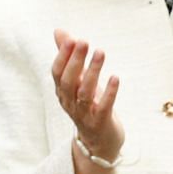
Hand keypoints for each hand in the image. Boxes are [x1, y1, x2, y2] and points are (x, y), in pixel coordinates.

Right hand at [51, 29, 124, 173]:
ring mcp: (84, 113)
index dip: (63, 56)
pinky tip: (115, 77)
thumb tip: (59, 31)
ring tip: (100, 53)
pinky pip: (104, 107)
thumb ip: (68, 56)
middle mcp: (69, 102)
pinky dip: (109, 92)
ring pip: (84, 92)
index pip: (57, 72)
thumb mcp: (77, 80)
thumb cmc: (88, 105)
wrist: (99, 141)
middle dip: (75, 61)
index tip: (72, 39)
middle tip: (84, 42)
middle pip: (68, 81)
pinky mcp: (100, 122)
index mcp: (62, 91)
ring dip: (92, 72)